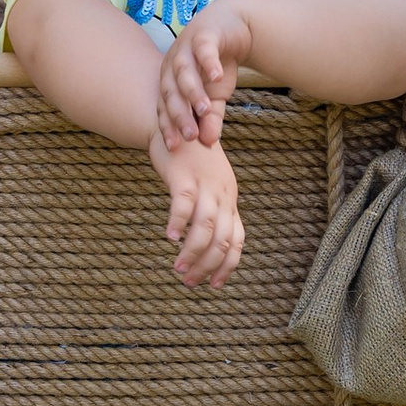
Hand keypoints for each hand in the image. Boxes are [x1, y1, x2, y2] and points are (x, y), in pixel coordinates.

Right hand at [153, 133, 243, 288]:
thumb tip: (204, 244)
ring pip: (205, 226)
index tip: (215, 285)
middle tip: (190, 283)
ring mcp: (204, 184)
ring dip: (193, 252)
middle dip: (208, 265)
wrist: (179, 120)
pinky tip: (168, 237)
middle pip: (223, 238)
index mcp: (229, 200)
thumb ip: (211, 210)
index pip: (237, 240)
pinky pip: (183, 203)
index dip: (228, 265)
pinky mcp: (183, 175)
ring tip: (179, 269)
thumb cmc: (193, 159)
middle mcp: (222, 194)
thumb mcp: (209, 186)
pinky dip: (177, 223)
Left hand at [155, 0, 254, 149]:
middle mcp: (173, 64)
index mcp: (170, 80)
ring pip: (184, 71)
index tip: (173, 147)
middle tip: (189, 136)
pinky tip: (217, 77)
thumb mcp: (216, 96)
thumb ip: (210, 118)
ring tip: (204, 109)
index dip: (167, 126)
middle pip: (171, 91)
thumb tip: (209, 143)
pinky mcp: (205, 34)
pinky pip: (204, 49)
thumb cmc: (218, 65)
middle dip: (179, 114)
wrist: (234, 27)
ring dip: (193, 91)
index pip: (164, 107)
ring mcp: (186, 47)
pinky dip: (209, 63)